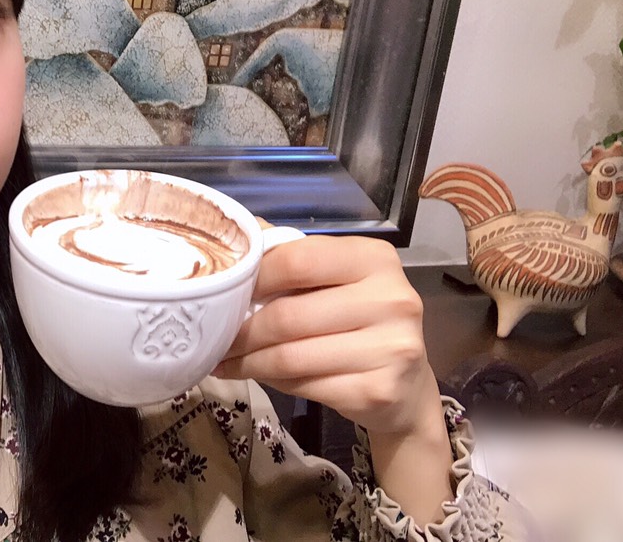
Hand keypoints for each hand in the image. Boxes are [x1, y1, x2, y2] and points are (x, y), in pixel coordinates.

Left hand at [213, 234, 441, 437]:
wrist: (406, 386)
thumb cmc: (360, 321)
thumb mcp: (335, 279)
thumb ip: (292, 256)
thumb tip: (236, 231)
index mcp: (375, 259)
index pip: (296, 261)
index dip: (252, 278)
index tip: (225, 293)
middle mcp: (391, 299)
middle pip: (289, 315)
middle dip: (242, 331)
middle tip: (216, 338)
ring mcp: (391, 348)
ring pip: (291, 356)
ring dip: (249, 361)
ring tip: (227, 360)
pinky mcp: (378, 391)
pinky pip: (305, 386)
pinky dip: (273, 382)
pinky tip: (259, 376)